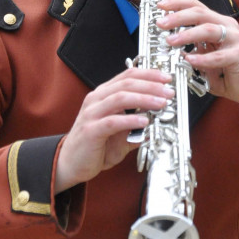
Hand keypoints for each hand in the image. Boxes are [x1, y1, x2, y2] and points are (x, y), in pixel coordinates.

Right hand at [55, 68, 172, 192]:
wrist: (70, 164)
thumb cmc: (94, 146)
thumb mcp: (119, 133)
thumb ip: (135, 126)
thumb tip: (157, 124)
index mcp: (103, 95)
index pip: (127, 76)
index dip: (148, 74)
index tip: (166, 78)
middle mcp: (96, 100)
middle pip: (126, 84)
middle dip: (151, 86)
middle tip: (168, 92)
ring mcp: (91, 114)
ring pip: (120, 98)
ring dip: (144, 99)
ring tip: (161, 104)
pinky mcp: (90, 130)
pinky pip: (113, 121)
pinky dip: (130, 120)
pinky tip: (145, 121)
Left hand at [155, 0, 238, 130]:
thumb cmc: (229, 72)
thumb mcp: (206, 57)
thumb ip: (193, 48)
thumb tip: (170, 42)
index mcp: (218, 23)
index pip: (196, 6)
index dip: (177, 4)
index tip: (160, 6)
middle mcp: (227, 27)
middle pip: (200, 13)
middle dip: (178, 17)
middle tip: (161, 24)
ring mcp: (235, 39)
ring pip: (209, 29)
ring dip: (187, 34)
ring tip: (171, 41)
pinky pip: (219, 56)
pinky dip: (203, 58)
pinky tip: (190, 60)